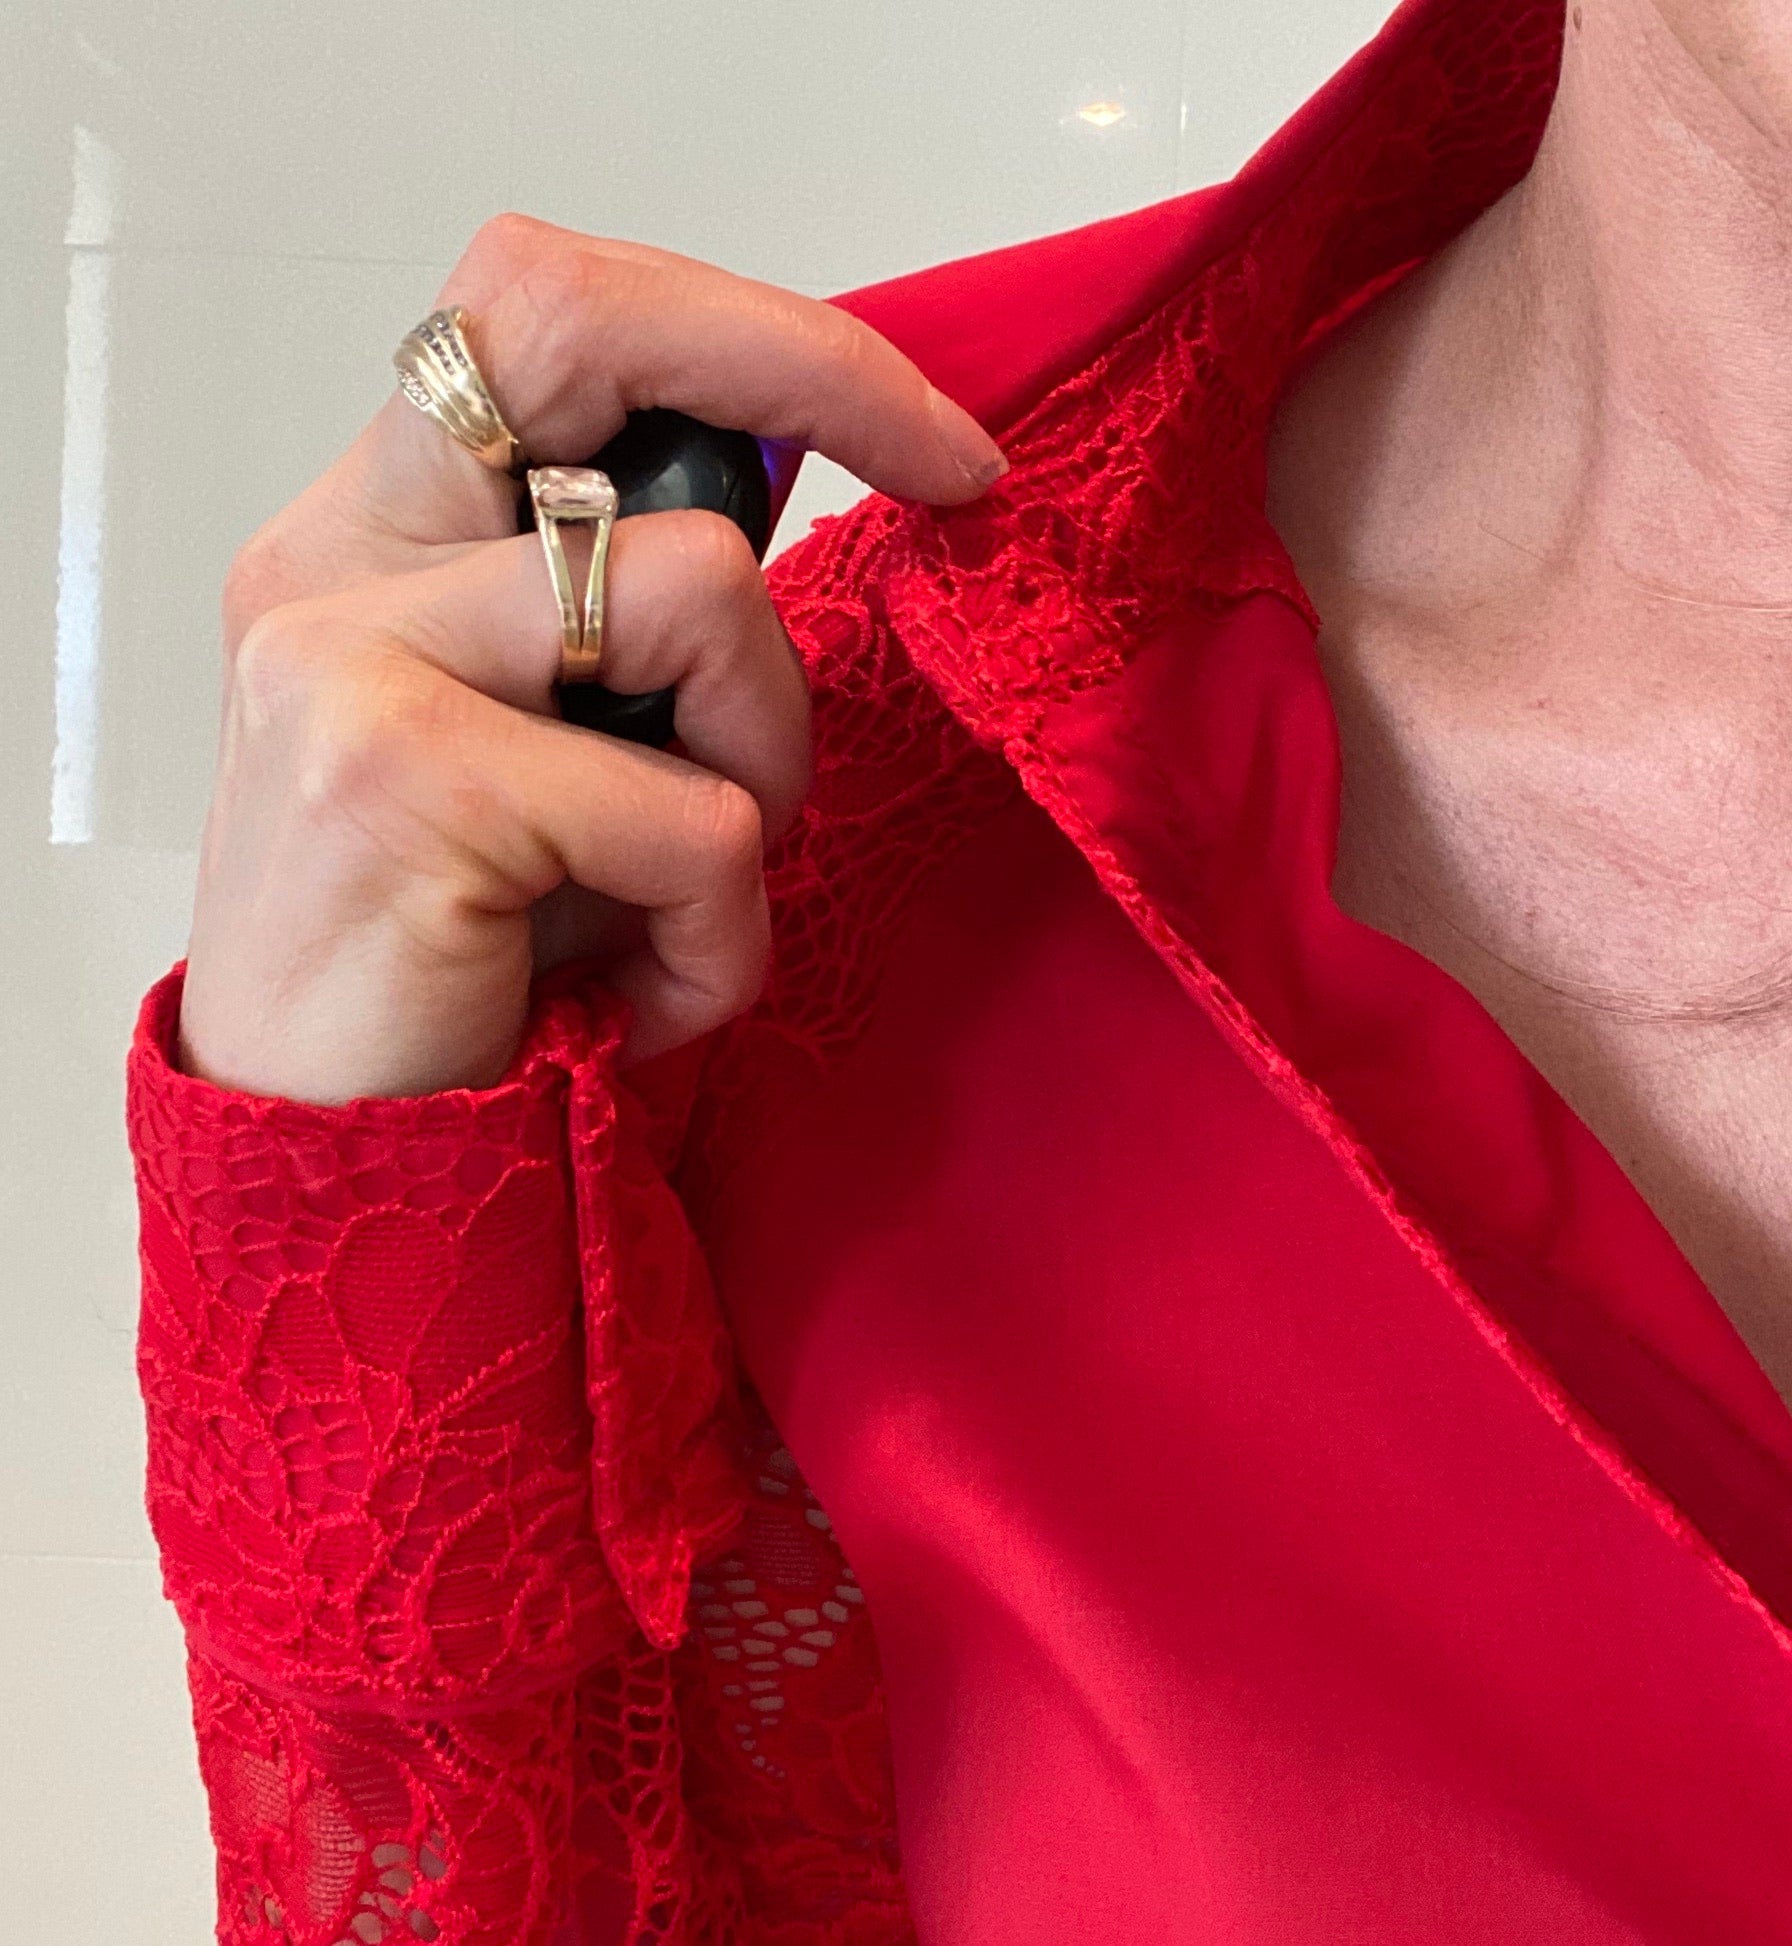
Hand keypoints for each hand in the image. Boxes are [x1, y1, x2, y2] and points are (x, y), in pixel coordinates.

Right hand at [178, 215, 1005, 1103]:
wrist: (340, 1163)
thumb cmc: (465, 965)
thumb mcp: (550, 761)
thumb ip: (623, 628)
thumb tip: (791, 481)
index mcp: (374, 540)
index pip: (544, 308)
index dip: (753, 325)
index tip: (928, 433)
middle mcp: (339, 567)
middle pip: (591, 328)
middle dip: (819, 380)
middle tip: (953, 480)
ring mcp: (352, 662)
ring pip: (700, 594)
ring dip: (766, 767)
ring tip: (688, 901)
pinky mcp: (407, 782)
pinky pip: (701, 818)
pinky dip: (722, 938)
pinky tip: (642, 1004)